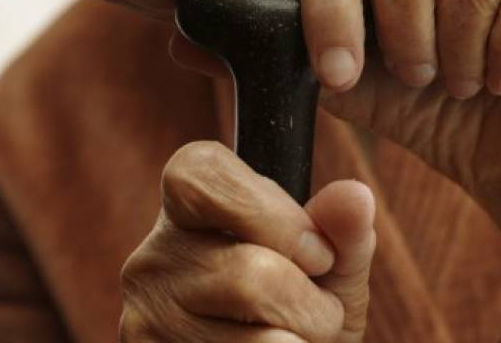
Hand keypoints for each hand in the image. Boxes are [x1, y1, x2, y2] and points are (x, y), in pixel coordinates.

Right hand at [119, 142, 375, 342]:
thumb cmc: (305, 315)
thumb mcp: (334, 270)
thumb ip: (344, 231)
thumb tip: (355, 195)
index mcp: (191, 211)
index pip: (201, 174)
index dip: (269, 213)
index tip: (317, 252)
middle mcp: (152, 259)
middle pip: (246, 272)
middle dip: (308, 302)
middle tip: (321, 314)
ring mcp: (146, 319)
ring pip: (252, 336)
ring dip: (300, 340)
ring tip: (296, 338)